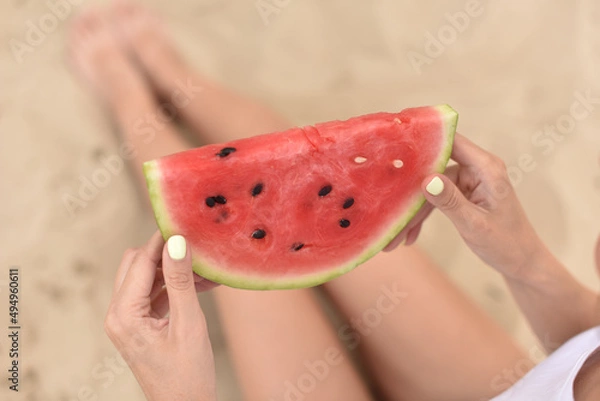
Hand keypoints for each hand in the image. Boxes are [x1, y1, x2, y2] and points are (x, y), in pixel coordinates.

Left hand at [105, 232, 217, 400]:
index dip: (162, 240)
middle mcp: (118, 314)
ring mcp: (127, 319)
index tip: (184, 221)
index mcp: (124, 315)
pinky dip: (175, 286)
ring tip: (206, 267)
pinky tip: (202, 283)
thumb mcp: (188, 323)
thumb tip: (177, 243)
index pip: (140, 261)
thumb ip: (181, 281)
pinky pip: (154, 293)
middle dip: (166, 253)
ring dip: (173, 269)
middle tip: (196, 244)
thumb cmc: (187, 375)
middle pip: (137, 264)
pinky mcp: (140, 324)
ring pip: (146, 277)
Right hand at [389, 134, 545, 279]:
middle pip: (434, 167)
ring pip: (431, 187)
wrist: (521, 262)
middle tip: (388, 205)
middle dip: (411, 189)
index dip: (426, 139)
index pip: (452, 141)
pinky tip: (410, 235)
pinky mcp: (462, 193)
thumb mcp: (474, 224)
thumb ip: (450, 201)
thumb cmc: (506, 244)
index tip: (398, 145)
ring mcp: (468, 181)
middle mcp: (476, 168)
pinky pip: (436, 198)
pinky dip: (423, 215)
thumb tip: (426, 180)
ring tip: (397, 235)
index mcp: (486, 168)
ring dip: (414, 210)